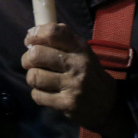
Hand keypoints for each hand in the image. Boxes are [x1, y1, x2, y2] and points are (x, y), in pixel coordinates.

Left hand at [21, 23, 132, 137]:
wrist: (111, 106)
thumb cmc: (89, 74)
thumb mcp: (82, 52)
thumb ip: (62, 39)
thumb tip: (33, 31)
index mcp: (81, 48)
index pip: (52, 32)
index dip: (34, 35)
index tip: (29, 41)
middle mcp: (78, 64)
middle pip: (36, 54)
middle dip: (27, 59)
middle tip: (30, 63)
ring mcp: (73, 85)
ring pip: (34, 76)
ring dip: (32, 78)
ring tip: (39, 79)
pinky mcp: (68, 104)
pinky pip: (37, 95)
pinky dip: (37, 94)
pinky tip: (46, 93)